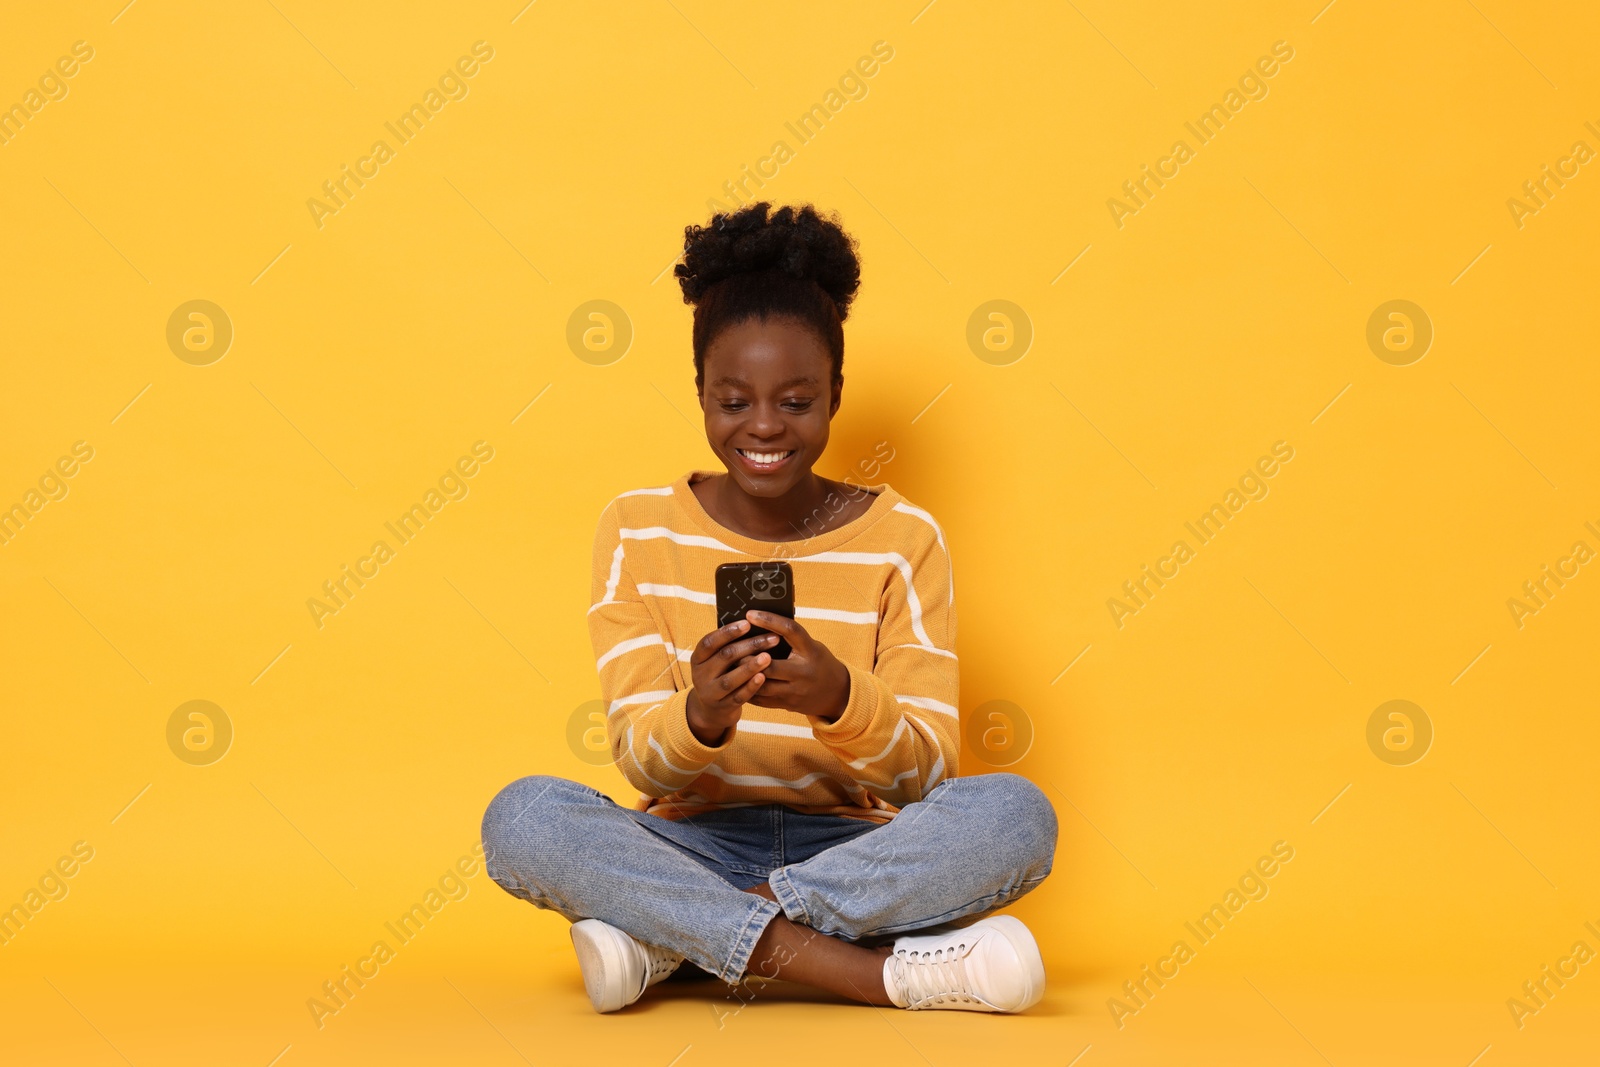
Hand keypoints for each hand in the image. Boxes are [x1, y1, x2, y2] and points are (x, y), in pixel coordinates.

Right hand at [685, 619, 781, 745]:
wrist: (711, 710)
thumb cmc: (720, 675)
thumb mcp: (715, 661)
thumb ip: (727, 646)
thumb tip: (753, 624)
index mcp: (698, 658)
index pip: (709, 642)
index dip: (727, 632)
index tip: (748, 623)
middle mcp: (700, 675)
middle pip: (725, 657)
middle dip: (750, 645)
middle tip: (772, 638)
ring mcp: (710, 693)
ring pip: (730, 679)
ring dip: (750, 667)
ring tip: (768, 657)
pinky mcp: (723, 707)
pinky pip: (738, 697)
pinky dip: (750, 687)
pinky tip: (763, 677)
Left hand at [742, 610, 850, 722]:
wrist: (837, 693)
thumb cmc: (819, 662)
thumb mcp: (811, 646)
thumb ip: (791, 638)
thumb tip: (761, 622)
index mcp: (811, 651)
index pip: (790, 631)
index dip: (770, 620)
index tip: (751, 614)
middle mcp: (803, 672)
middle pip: (770, 665)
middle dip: (748, 657)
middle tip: (732, 648)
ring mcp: (795, 692)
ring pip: (762, 686)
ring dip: (744, 676)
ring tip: (730, 666)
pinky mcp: (787, 705)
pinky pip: (761, 699)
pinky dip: (747, 690)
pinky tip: (737, 681)